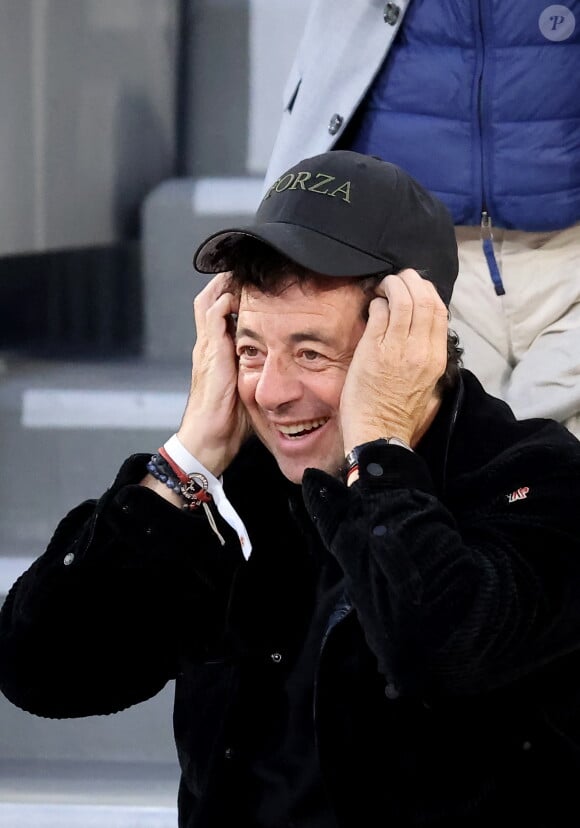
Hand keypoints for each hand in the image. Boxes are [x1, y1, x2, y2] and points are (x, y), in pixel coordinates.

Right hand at [177, 273, 251, 475]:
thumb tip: (279, 368)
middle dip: (227, 281)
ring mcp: (206, 348)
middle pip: (210, 299)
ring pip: (209, 300)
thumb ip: (256, 372)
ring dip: (225, 284)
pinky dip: (225, 300)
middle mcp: (207, 346)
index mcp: (215, 353)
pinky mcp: (210, 354)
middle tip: (249, 270)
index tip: (256, 285)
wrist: (207, 440)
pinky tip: (241, 294)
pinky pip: (213, 315)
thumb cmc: (228, 422)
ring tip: (244, 272)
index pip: (219, 312)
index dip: (233, 295)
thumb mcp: (246, 389)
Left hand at [340, 269, 448, 450]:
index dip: (428, 292)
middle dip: (412, 281)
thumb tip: (421, 331)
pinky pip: (380, 313)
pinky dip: (378, 302)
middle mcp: (421, 350)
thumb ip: (427, 355)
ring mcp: (397, 348)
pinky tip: (374, 305)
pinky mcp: (373, 350)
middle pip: (425, 300)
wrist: (379, 433)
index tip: (416, 289)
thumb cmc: (399, 412)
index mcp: (436, 357)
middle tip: (399, 278)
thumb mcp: (427, 382)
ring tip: (385, 285)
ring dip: (393, 285)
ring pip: (403, 300)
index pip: (440, 311)